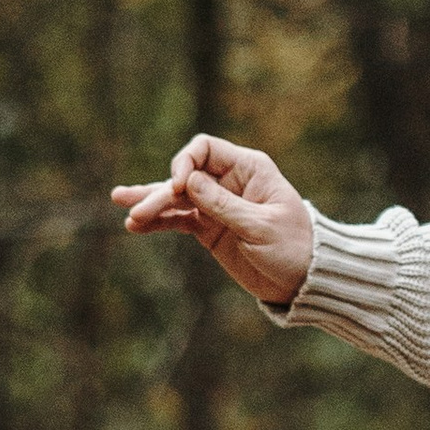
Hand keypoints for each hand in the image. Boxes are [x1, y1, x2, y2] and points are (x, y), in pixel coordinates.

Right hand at [111, 133, 316, 305]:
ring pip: (176, 198)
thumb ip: (224, 205)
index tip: (178, 187)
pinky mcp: (209, 228)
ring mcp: (216, 205)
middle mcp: (229, 181)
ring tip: (126, 214)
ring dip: (151, 205)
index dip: (185, 162)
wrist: (303, 279)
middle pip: (185, 176)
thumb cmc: (293, 247)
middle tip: (138, 212)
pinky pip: (178, 220)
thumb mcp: (260, 227)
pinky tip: (136, 227)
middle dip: (160, 192)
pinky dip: (159, 223)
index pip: (205, 149)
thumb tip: (188, 181)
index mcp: (249, 169)